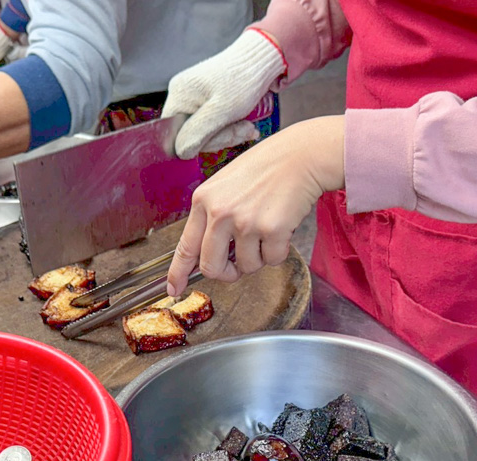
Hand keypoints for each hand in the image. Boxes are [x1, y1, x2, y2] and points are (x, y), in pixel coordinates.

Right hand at [162, 29, 285, 159]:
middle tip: (245, 130)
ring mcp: (192, 97)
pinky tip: (245, 122)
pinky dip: (229, 127)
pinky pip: (211, 123)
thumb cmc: (243, 80)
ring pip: (204, 131)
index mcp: (178, 96)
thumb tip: (180, 152)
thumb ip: (198, 132)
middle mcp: (180, 95)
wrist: (261, 57)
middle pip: (191, 134)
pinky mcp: (205, 99)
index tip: (225, 137)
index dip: (199, 144)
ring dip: (229, 134)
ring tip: (249, 126)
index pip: (176, 136)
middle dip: (220, 138)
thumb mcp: (222, 111)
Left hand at [167, 116, 344, 295]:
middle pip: (211, 267)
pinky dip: (279, 251)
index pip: (185, 247)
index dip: (178, 273)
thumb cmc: (265, 170)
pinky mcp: (271, 230)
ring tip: (266, 230)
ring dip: (258, 257)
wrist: (301, 156)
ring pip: (246, 267)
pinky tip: (282, 226)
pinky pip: (272, 260)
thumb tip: (206, 255)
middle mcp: (219, 213)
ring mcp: (245, 222)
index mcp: (203, 201)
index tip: (174, 289)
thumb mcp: (224, 186)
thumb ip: (212, 217)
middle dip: (226, 273)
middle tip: (237, 266)